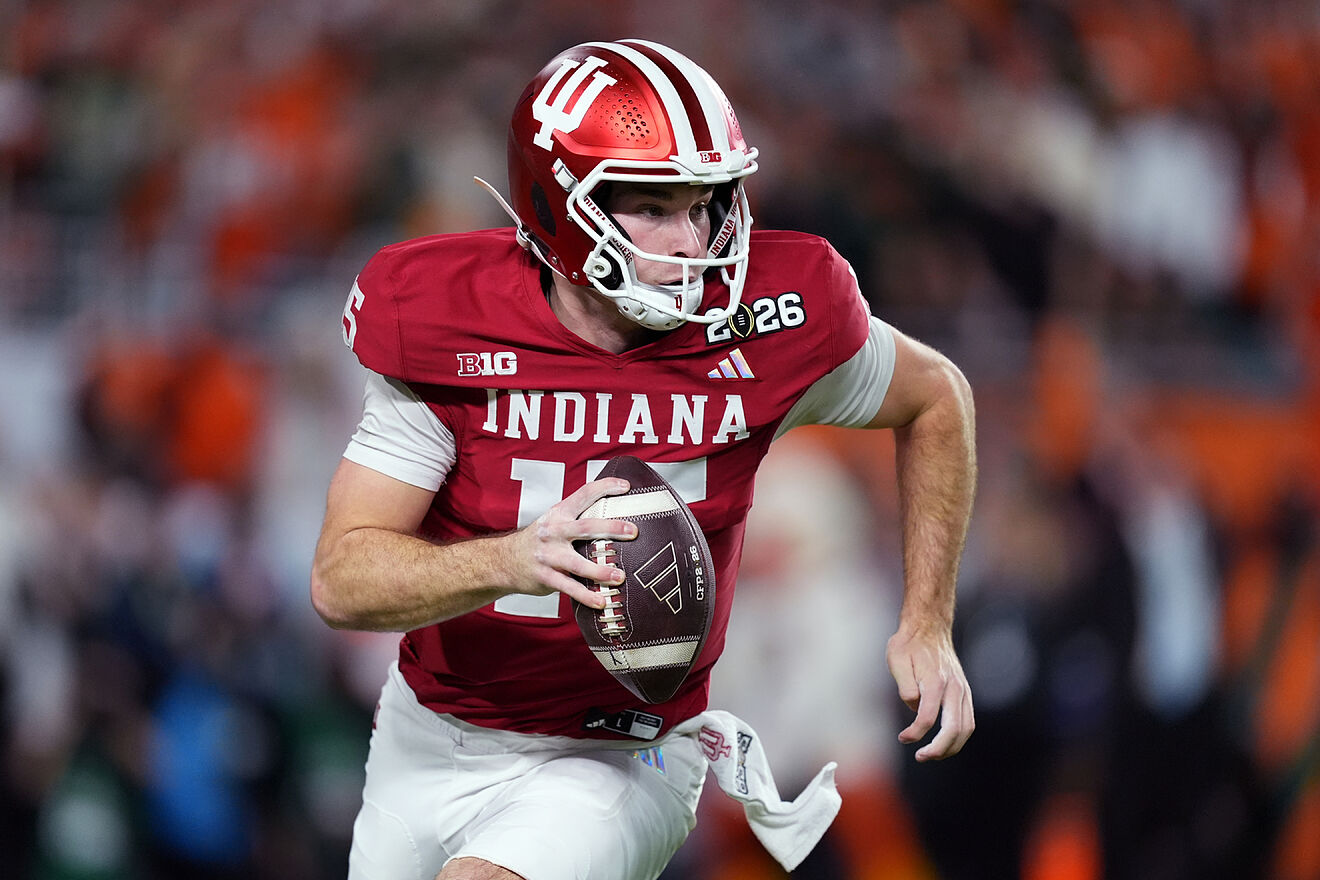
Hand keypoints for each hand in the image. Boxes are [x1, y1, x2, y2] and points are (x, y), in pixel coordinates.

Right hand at [500, 477, 636, 608]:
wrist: (503, 561)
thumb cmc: (539, 541)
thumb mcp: (554, 522)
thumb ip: (578, 520)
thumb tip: (615, 521)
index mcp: (559, 513)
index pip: (584, 494)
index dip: (605, 487)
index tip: (626, 486)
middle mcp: (553, 531)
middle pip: (586, 527)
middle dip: (611, 528)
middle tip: (633, 531)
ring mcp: (548, 555)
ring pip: (578, 563)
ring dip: (600, 571)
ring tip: (619, 576)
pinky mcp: (545, 577)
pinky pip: (569, 588)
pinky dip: (586, 596)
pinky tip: (601, 601)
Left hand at [886, 624, 974, 760]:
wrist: (929, 627)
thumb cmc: (909, 644)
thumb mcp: (897, 659)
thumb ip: (905, 684)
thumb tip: (913, 707)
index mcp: (935, 681)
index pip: (928, 718)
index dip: (915, 733)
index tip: (903, 738)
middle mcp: (954, 687)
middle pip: (954, 729)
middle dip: (938, 749)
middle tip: (921, 757)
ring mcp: (962, 690)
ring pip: (966, 728)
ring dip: (951, 747)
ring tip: (932, 754)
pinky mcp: (965, 692)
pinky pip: (968, 721)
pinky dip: (959, 736)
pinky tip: (944, 743)